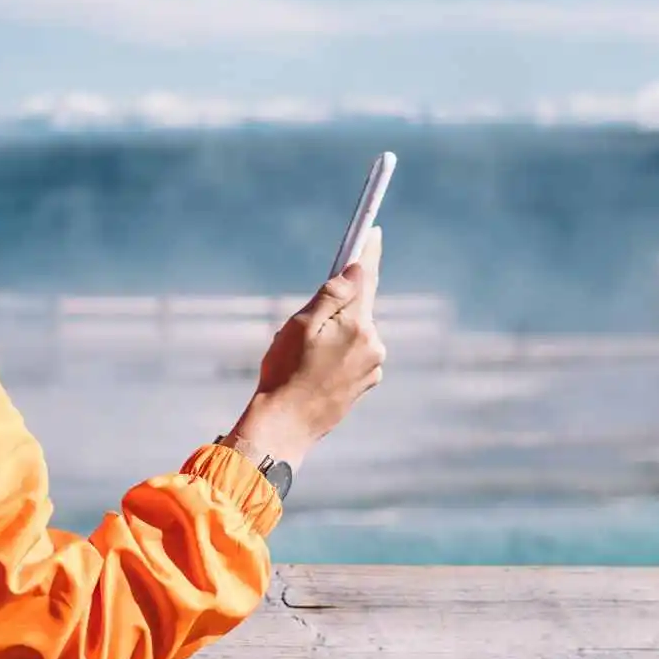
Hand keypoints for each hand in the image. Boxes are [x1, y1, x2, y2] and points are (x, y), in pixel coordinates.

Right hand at [228, 228, 386, 469]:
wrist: (285, 426)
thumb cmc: (285, 373)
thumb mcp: (300, 325)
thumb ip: (331, 295)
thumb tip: (356, 270)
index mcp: (358, 324)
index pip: (366, 278)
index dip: (368, 254)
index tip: (373, 232)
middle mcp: (373, 343)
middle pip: (359, 307)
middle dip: (336, 307)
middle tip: (304, 327)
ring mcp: (373, 365)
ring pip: (355, 332)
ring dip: (335, 333)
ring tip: (304, 356)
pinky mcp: (366, 383)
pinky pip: (354, 355)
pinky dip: (338, 354)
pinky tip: (314, 370)